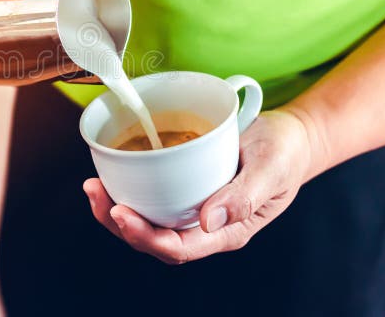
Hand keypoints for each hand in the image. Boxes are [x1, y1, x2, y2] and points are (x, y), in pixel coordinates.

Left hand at [83, 109, 321, 263]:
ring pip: (148, 221)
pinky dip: (129, 189)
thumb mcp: (271, 168)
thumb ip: (245, 196)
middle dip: (118, 223)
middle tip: (94, 192)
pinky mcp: (185, 188)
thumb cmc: (285, 152)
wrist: (291, 136)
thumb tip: (208, 221)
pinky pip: (153, 198)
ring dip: (116, 209)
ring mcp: (193, 209)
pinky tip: (111, 174)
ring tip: (92, 187)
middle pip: (154, 239)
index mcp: (227, 230)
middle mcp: (205, 226)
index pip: (178, 248)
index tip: (120, 211)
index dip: (145, 236)